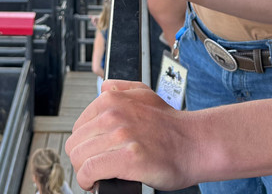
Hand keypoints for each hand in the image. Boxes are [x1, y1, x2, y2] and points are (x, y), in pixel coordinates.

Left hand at [66, 80, 200, 191]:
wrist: (196, 144)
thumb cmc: (172, 125)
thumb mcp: (145, 94)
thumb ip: (122, 88)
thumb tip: (104, 87)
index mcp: (113, 100)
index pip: (78, 127)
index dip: (83, 145)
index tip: (91, 155)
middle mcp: (114, 115)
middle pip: (75, 144)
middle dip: (81, 160)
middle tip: (92, 169)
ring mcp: (121, 136)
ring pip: (80, 158)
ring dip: (83, 173)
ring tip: (95, 177)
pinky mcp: (128, 158)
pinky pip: (91, 171)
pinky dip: (88, 181)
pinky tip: (95, 184)